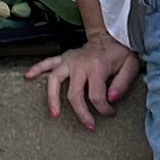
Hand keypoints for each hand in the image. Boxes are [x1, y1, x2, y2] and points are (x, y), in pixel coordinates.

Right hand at [25, 34, 141, 130]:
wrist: (110, 33)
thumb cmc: (120, 51)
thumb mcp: (131, 65)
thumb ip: (123, 83)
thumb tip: (111, 98)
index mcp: (97, 67)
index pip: (97, 96)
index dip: (104, 109)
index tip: (110, 113)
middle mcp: (80, 64)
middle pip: (74, 94)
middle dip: (82, 113)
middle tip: (89, 126)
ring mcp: (69, 60)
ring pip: (55, 80)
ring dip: (52, 98)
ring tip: (53, 114)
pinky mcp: (64, 58)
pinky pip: (47, 63)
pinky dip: (37, 69)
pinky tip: (28, 76)